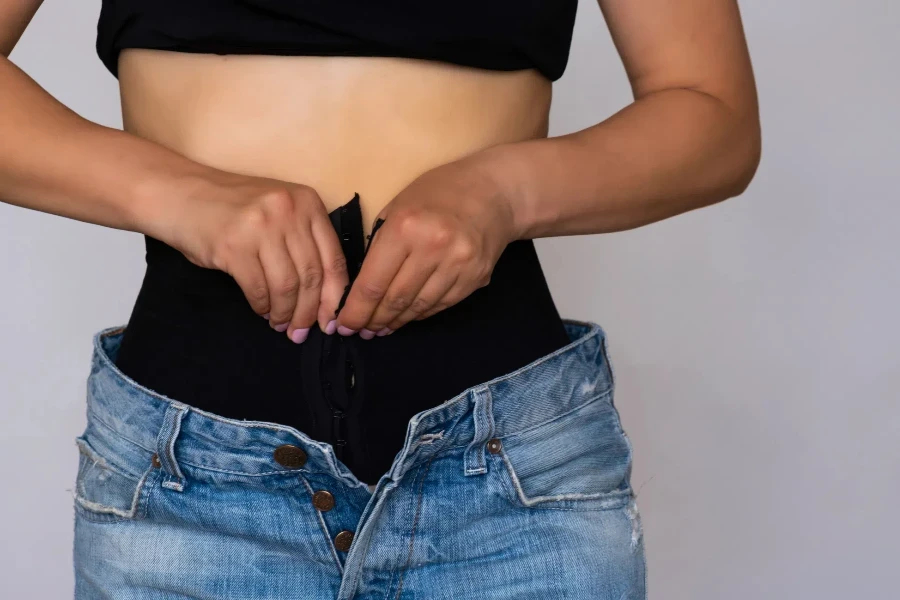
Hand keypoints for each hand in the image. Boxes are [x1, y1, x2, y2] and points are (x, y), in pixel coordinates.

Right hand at [156, 170, 348, 342]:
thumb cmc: (234, 209)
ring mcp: (260, 227)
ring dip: (285, 312)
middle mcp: (288, 211)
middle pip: (311, 275)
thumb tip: (325, 297)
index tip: (332, 320)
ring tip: (281, 324)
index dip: (334, 296)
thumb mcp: (279, 213)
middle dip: (309, 311)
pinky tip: (262, 311)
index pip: (334, 258)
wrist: (180, 194)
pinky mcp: (233, 246)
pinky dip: (262, 306)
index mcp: (307, 202)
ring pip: (287, 286)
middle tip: (302, 331)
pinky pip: (257, 289)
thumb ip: (304, 243)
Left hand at [334, 154, 519, 337]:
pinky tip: (408, 316)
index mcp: (405, 227)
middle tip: (362, 331)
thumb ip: (379, 244)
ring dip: (397, 321)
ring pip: (419, 307)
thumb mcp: (398, 206)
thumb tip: (361, 287)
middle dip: (374, 320)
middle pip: (395, 300)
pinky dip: (421, 313)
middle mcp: (432, 248)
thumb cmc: (438, 193)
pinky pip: (441, 305)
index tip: (344, 324)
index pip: (373, 282)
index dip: (356, 310)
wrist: (494, 192)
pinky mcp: (475, 277)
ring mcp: (458, 265)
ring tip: (382, 328)